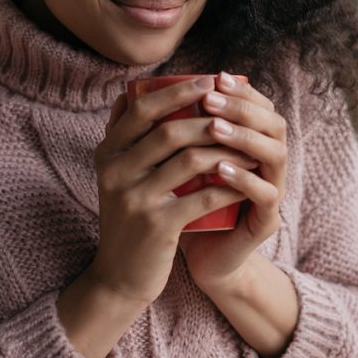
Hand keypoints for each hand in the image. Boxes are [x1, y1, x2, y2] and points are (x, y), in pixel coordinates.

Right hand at [86, 76, 257, 307]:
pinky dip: (229, 185)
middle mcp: (116, 172)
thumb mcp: (115, 176)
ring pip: (191, 160)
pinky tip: (247, 179)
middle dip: (210, 117)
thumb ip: (122, 137)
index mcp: (107, 154)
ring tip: (250, 145)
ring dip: (227, 149)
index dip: (177, 91)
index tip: (210, 80)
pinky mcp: (157, 226)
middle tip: (238, 111)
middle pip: (170, 131)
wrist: (118, 277)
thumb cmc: (128, 218)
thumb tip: (130, 90)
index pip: (142, 109)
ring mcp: (135, 199)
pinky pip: (203, 196)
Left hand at [179, 72, 288, 293]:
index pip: (258, 105)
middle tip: (211, 100)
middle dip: (242, 108)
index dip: (242, 90)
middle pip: (273, 123)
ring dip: (244, 138)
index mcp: (252, 145)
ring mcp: (272, 191)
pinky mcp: (266, 221)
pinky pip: (265, 194)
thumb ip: (162, 132)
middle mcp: (268, 164)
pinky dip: (244, 179)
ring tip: (214, 128)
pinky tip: (220, 170)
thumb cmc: (185, 206)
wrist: (200, 258)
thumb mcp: (173, 166)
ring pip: (274, 154)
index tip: (215, 77)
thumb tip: (126, 97)